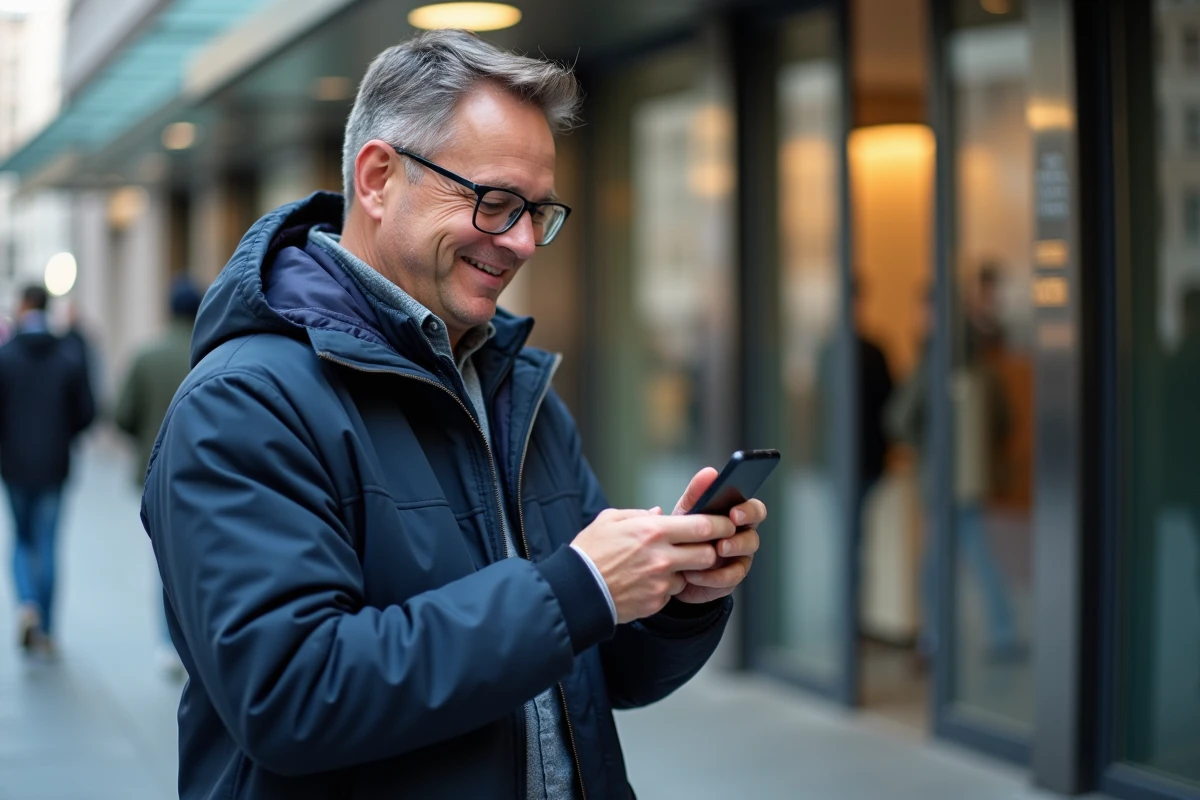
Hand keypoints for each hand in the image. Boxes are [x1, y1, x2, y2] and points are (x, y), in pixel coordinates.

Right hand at [572, 507, 736, 622]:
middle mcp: (662, 557)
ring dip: (684, 570)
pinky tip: (645, 582)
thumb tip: (659, 512)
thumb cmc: (590, 551)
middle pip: (707, 553)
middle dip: (711, 550)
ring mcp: (660, 582)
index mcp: (653, 531)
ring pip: (690, 574)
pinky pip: (671, 592)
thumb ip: (639, 514)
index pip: (702, 526)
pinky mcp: (656, 601)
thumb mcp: (610, 520)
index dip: (721, 524)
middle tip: (706, 546)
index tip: (728, 522)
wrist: (577, 590)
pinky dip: (665, 587)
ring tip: (661, 565)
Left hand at [670, 468, 765, 604]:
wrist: (671, 567)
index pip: (754, 509)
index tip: (734, 513)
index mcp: (735, 516)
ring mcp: (738, 558)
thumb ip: (697, 493)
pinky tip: (696, 573)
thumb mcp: (686, 512)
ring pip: (745, 556)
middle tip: (723, 541)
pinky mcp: (730, 578)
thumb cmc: (683, 533)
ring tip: (714, 552)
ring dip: (730, 553)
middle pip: (754, 535)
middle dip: (740, 537)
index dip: (748, 511)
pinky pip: (731, 578)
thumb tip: (710, 472)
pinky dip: (714, 576)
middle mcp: (742, 536)